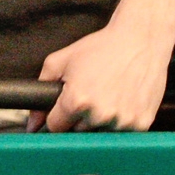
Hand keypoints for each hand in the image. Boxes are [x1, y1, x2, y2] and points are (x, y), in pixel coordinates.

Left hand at [29, 20, 173, 131]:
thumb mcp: (62, 60)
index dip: (58, 115)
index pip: (56, 126)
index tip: (66, 106)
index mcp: (76, 101)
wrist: (140, 40)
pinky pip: (122, 133)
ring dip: (100, 121)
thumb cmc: (102, 48)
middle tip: (91, 93)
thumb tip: (32, 122)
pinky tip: (123, 100)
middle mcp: (99, 115)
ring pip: (100, 134)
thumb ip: (42, 88)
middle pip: (78, 131)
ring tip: (108, 95)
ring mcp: (121, 122)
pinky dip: (120, 121)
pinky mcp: (141, 124)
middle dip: (79, 117)